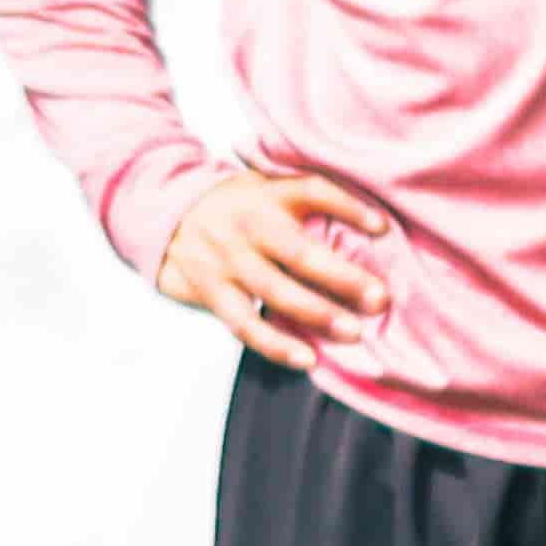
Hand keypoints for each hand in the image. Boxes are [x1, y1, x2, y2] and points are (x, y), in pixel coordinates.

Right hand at [155, 167, 391, 367]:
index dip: (349, 207)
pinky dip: (276, 345)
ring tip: (353, 333)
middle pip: (299, 252)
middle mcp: (247, 226)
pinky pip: (245, 323)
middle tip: (380, 299)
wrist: (162, 213)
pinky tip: (307, 359)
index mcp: (267, 194)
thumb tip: (376, 226)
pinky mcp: (209, 290)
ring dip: (316, 314)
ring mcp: (226, 260)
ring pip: (274, 291)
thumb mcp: (265, 186)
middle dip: (342, 278)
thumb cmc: (235, 206)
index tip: (383, 228)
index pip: (313, 192)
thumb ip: (305, 200)